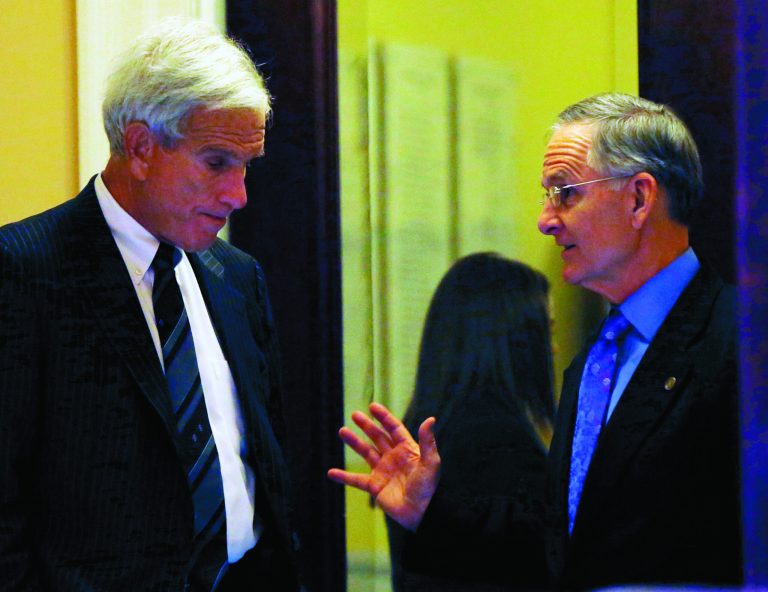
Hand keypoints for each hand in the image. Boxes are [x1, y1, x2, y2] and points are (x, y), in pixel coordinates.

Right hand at [327, 402, 439, 530]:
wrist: (422, 513)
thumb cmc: (429, 487)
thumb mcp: (431, 462)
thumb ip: (427, 441)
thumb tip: (431, 419)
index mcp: (407, 449)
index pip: (394, 428)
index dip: (384, 417)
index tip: (372, 406)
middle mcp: (393, 457)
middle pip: (377, 437)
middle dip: (366, 425)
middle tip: (354, 414)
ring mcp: (383, 471)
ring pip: (366, 453)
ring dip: (354, 442)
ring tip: (342, 431)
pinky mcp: (375, 486)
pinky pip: (356, 480)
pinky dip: (344, 477)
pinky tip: (331, 473)